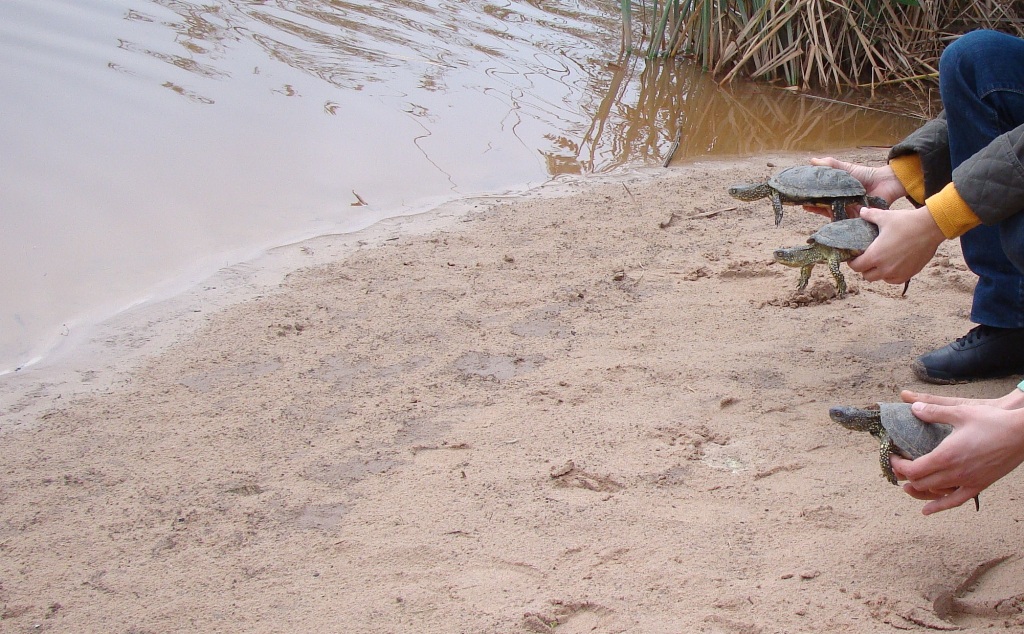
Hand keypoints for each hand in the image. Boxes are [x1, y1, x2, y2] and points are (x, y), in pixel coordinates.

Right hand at [801, 157, 908, 217]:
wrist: (885, 182)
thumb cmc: (866, 175)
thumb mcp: (846, 169)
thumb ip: (831, 165)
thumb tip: (812, 160)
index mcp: (837, 193)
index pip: (820, 197)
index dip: (810, 197)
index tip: (800, 196)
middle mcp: (840, 203)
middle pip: (823, 207)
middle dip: (812, 205)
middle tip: (801, 203)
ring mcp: (847, 211)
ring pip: (831, 215)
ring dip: (821, 212)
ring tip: (810, 209)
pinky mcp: (856, 218)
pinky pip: (845, 223)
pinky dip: (837, 223)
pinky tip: (827, 220)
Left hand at [846, 206, 944, 285]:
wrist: (931, 227)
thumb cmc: (906, 222)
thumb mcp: (885, 217)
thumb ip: (870, 215)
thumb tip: (862, 211)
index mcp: (875, 256)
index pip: (856, 267)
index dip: (852, 262)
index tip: (854, 257)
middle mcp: (885, 268)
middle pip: (866, 276)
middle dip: (864, 268)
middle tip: (867, 259)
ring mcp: (898, 273)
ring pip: (881, 278)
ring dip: (878, 272)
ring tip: (880, 261)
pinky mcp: (910, 274)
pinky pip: (894, 280)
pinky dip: (891, 275)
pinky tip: (892, 265)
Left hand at [889, 389, 1023, 513]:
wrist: (1022, 434)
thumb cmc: (992, 421)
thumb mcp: (960, 411)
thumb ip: (934, 411)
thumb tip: (913, 407)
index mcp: (946, 456)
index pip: (913, 469)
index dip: (898, 466)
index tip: (892, 457)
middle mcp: (955, 473)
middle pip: (920, 483)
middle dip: (905, 477)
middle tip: (897, 468)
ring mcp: (968, 481)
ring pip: (935, 493)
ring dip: (917, 490)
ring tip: (907, 486)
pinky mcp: (980, 485)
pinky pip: (956, 500)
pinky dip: (939, 506)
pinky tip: (927, 510)